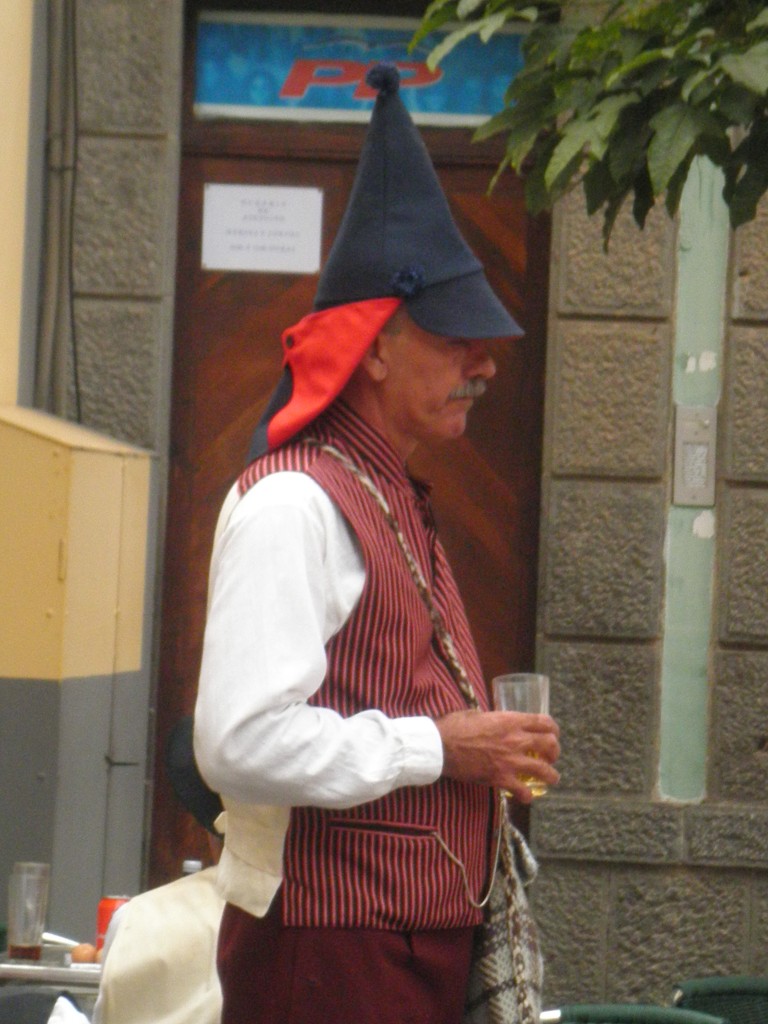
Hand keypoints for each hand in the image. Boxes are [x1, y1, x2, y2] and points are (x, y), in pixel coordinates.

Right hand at [435, 709, 559, 803]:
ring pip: (544, 770)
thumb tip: (496, 721)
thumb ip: (493, 718)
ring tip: (551, 779)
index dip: (553, 728)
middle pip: (550, 745)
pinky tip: (526, 796)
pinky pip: (523, 790)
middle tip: (550, 757)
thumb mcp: (478, 714)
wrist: (441, 746)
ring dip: (551, 776)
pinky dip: (528, 795)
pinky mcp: (501, 778)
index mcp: (511, 720)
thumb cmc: (455, 726)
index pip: (544, 722)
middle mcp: (516, 739)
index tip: (553, 734)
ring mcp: (510, 760)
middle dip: (554, 752)